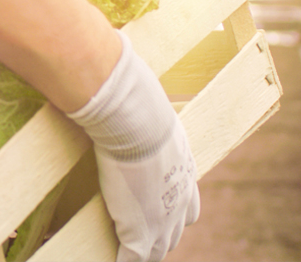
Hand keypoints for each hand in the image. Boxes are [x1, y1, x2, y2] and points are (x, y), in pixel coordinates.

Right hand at [68, 31, 199, 261]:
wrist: (131, 114)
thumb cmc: (134, 98)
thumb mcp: (140, 98)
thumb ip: (129, 93)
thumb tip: (112, 58)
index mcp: (184, 164)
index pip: (188, 199)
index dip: (175, 208)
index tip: (162, 209)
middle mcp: (181, 192)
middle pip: (179, 227)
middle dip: (164, 234)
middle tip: (144, 238)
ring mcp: (164, 214)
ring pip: (159, 246)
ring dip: (145, 250)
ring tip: (129, 252)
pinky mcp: (142, 230)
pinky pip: (134, 258)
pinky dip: (124, 261)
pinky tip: (114, 260)